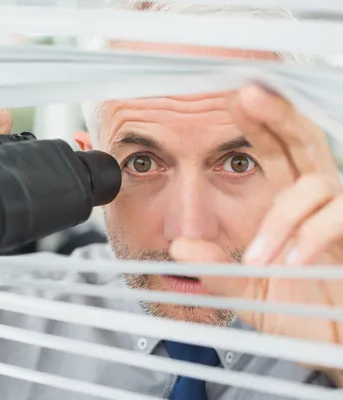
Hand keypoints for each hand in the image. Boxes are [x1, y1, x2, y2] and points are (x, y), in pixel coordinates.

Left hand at [170, 84, 342, 383]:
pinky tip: (291, 262)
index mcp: (289, 208)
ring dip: (283, 216)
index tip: (233, 98)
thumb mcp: (246, 292)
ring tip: (257, 259)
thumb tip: (178, 246)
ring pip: (318, 183)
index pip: (276, 153)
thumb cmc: (299, 316)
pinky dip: (312, 235)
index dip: (259, 124)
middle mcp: (318, 205)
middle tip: (250, 93)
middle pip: (305, 143)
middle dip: (278, 115)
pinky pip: (339, 216)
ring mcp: (340, 219)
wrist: (331, 344)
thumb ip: (216, 269)